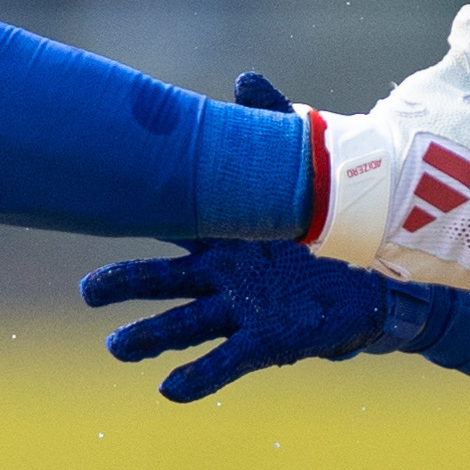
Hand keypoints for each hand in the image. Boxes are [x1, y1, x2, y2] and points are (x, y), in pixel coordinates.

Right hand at [81, 74, 391, 401]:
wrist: (380, 270)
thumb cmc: (332, 218)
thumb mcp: (303, 165)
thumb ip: (271, 122)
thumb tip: (243, 78)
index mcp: (225, 236)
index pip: (172, 227)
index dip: (140, 223)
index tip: (98, 214)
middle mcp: (224, 277)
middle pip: (163, 282)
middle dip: (125, 286)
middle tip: (88, 293)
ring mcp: (243, 312)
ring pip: (186, 326)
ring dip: (150, 338)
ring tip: (117, 347)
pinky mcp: (270, 342)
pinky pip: (228, 362)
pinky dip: (199, 377)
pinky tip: (169, 391)